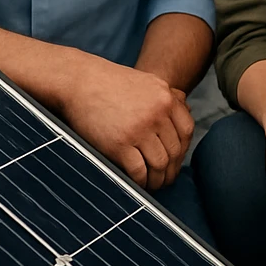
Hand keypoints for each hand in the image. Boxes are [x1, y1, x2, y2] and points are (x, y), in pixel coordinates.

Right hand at [57, 56, 192, 190]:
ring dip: (158, 180)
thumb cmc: (110, 83)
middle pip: (175, 150)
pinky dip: (141, 182)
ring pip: (160, 163)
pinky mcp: (119, 144)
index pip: (187, 131)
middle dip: (171, 170)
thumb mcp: (146, 81)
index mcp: (165, 98)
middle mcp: (157, 113)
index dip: (183, 149)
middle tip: (165, 179)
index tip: (175, 159)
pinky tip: (138, 183)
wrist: (79, 81)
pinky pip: (139, 170)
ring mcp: (139, 129)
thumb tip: (187, 108)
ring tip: (153, 184)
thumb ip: (166, 95)